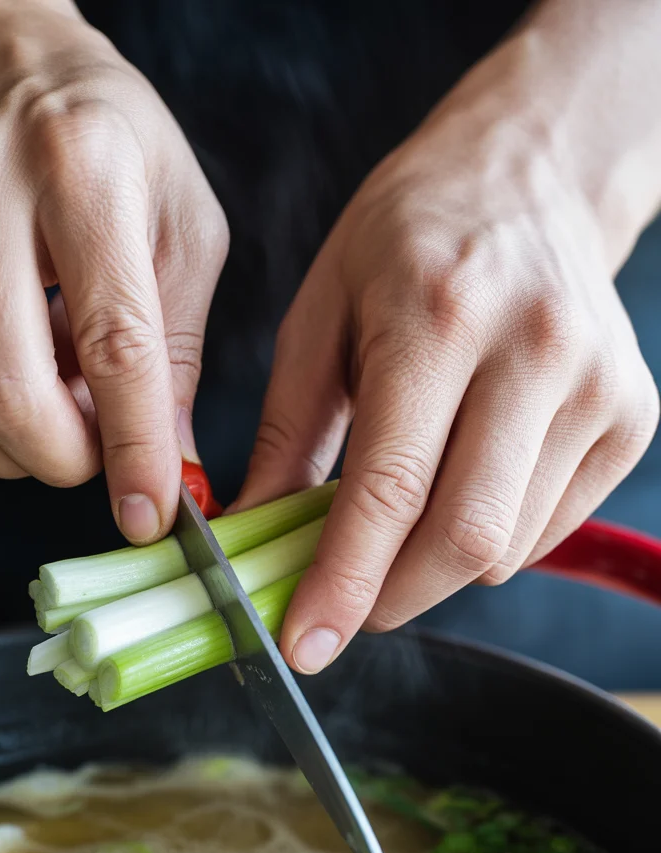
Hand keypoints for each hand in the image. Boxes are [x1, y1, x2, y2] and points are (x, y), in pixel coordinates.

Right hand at [0, 0, 227, 541]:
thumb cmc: (108, 150)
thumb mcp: (183, 229)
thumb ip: (178, 353)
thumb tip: (170, 470)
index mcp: (79, 166)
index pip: (112, 343)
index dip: (133, 447)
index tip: (149, 512)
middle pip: (7, 392)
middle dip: (64, 459)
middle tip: (99, 448)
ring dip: (15, 446)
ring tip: (59, 401)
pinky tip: (9, 371)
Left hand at [238, 28, 659, 673]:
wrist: (533, 179)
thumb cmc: (410, 240)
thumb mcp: (321, 312)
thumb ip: (289, 433)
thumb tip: (255, 537)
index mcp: (437, 317)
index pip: (391, 486)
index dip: (345, 582)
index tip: (306, 646)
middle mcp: (532, 352)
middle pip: (465, 538)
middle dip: (391, 597)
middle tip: (343, 604)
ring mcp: (596, 388)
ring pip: (506, 549)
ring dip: (435, 566)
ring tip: (400, 515)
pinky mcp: (632, 417)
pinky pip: (545, 530)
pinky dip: (488, 539)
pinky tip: (461, 483)